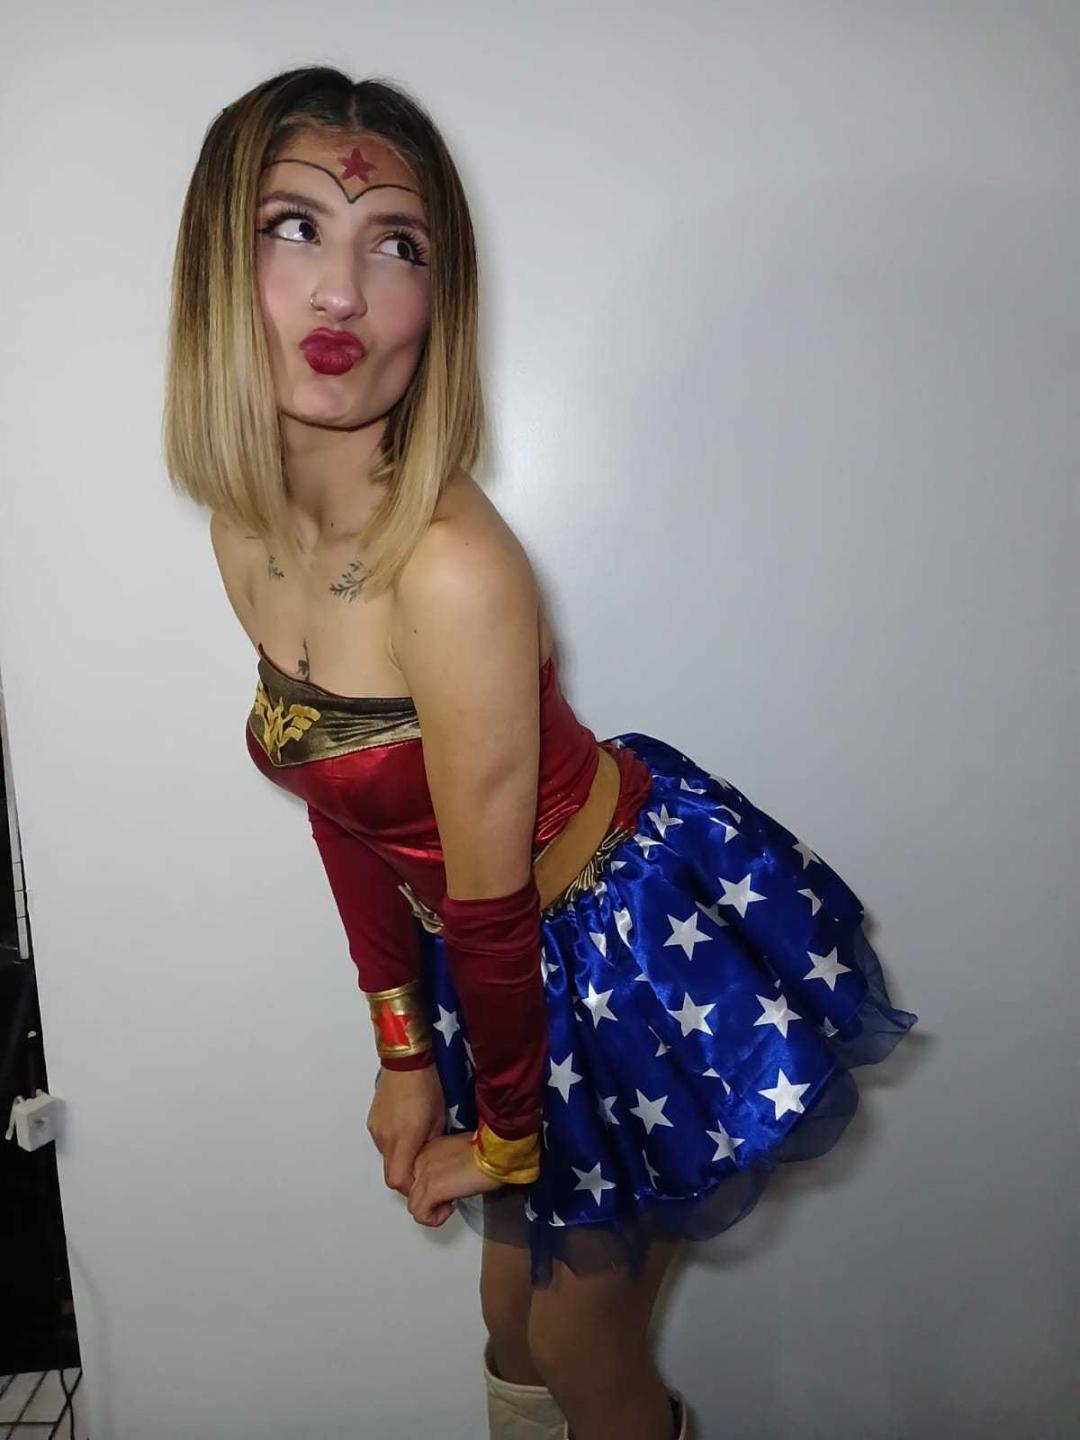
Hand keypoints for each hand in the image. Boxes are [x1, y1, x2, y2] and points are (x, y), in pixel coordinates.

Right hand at [366, 1062, 446, 1196]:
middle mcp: (385, 1138)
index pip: (398, 1180)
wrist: (406, 1061)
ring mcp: (376, 1129)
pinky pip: (382, 1142)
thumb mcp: (438, 1120)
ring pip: (386, 1157)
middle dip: (406, 1176)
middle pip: (390, 1172)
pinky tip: (406, 1129)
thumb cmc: (428, 1088)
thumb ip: (430, 1147)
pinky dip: (393, 1144)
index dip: (411, 1188)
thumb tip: (427, 1163)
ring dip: (400, 1157)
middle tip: (422, 1168)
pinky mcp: (372, 1121)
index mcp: (403, 1139)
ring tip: (416, 1143)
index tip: (424, 1184)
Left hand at [407, 1131, 504, 1226]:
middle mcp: (421, 1160)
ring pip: (414, 1206)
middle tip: (450, 1198)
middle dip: (430, 1200)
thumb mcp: (461, 1153)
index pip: (415, 1178)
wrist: (495, 1153)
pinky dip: (435, 1219)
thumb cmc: (488, 1152)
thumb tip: (448, 1181)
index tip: (449, 1188)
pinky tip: (451, 1209)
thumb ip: (447, 1164)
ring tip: (451, 1204)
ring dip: (433, 1211)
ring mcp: (424, 1175)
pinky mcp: (431, 1190)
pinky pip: (421, 1215)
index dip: (432, 1189)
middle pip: (412, 1192)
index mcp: (429, 1149)